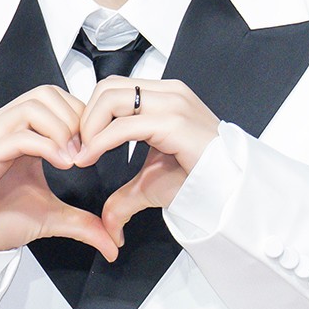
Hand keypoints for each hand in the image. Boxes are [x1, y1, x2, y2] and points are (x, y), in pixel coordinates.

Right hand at [0, 85, 118, 260]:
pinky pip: (18, 136)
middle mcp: (4, 127)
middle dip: (74, 118)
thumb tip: (111, 241)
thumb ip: (82, 222)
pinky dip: (46, 146)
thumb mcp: (50, 217)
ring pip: (32, 107)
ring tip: (73, 157)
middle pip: (46, 93)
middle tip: (84, 150)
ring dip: (61, 129)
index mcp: (19, 131)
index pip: (54, 97)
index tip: (92, 145)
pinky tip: (61, 164)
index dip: (80, 115)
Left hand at [74, 78, 219, 245]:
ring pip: (110, 97)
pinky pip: (124, 125)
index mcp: (164, 97)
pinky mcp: (174, 122)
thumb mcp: (151, 184)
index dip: (90, 112)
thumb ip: (125, 196)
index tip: (80, 143)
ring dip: (89, 126)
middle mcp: (168, 93)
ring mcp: (173, 104)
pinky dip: (99, 141)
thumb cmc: (199, 181)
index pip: (113, 88)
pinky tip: (91, 157)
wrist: (229, 192)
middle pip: (107, 86)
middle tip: (79, 148)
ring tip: (84, 153)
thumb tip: (109, 222)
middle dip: (85, 117)